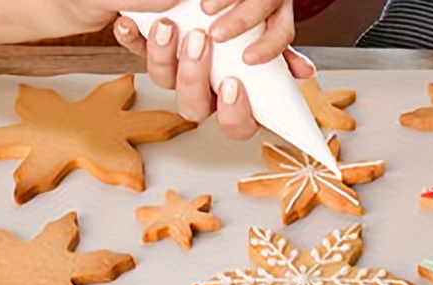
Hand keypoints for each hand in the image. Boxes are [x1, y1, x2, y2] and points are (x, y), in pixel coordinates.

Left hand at [113, 1, 314, 139]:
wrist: (188, 1)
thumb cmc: (233, 15)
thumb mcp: (267, 29)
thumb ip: (280, 53)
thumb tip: (303, 72)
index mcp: (233, 95)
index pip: (236, 125)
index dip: (234, 113)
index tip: (233, 85)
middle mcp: (203, 90)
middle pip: (195, 108)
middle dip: (194, 78)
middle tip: (201, 42)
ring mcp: (174, 72)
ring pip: (165, 82)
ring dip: (165, 58)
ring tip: (170, 27)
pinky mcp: (148, 49)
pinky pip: (135, 50)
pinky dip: (131, 38)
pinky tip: (128, 24)